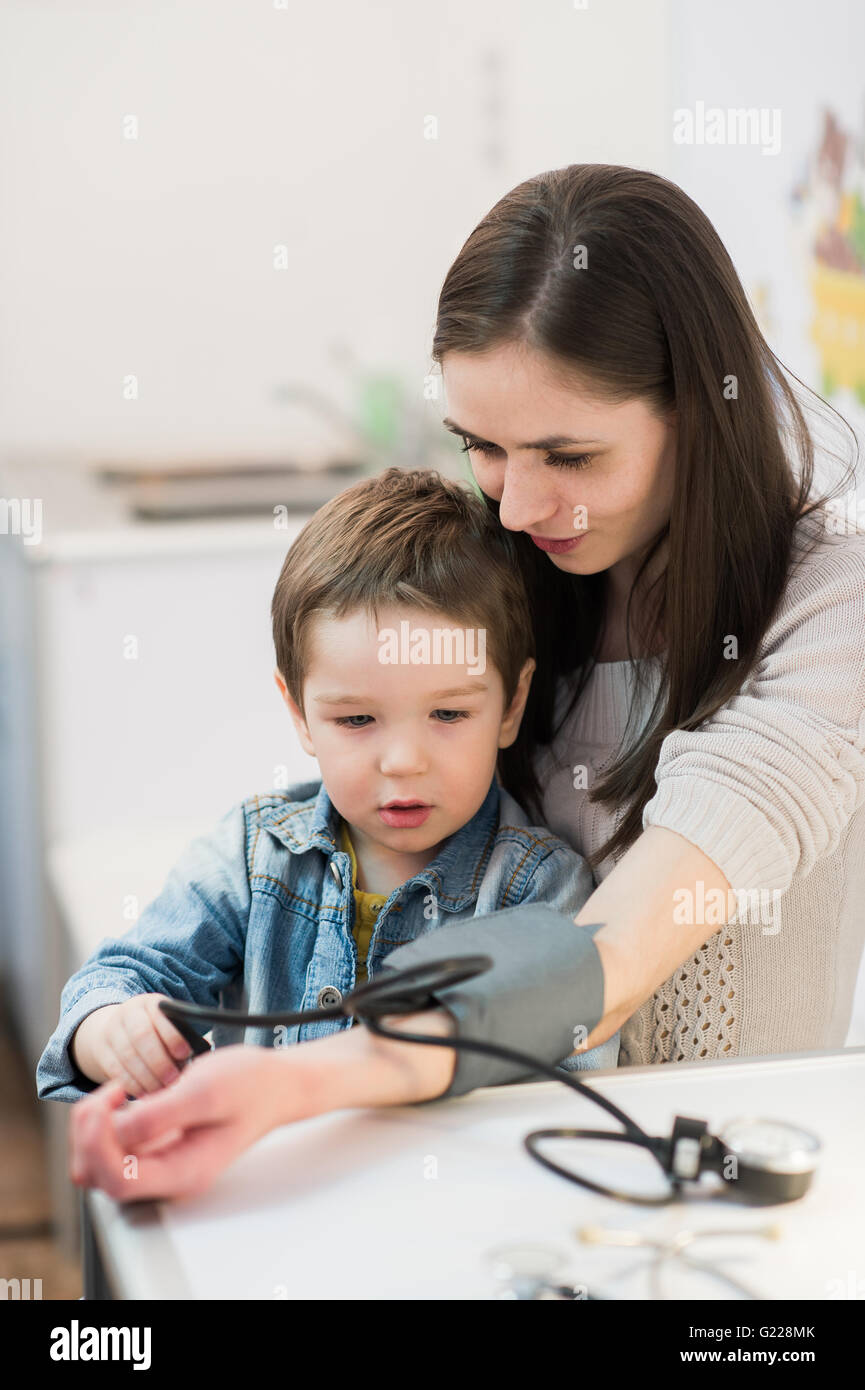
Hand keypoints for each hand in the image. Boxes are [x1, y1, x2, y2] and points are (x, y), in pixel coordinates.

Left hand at [69, 1008, 456, 1202]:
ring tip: (114, 1093)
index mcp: (183, 1172)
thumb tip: (116, 1129)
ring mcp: (163, 1164)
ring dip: (94, 1129)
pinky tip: (123, 1097)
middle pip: (99, 1176)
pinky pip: (114, 1148)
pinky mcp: (160, 1148)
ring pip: (100, 1164)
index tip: (109, 1099)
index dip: (98, 1141)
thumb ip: (160, 1114)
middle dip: (90, 1133)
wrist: (278, 1083)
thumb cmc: (252, 1085)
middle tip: (110, 1092)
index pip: (115, 1178)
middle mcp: (169, 1177)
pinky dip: (107, 1123)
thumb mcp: (205, 1090)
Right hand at [71, 994, 193, 1095]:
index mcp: (150, 1003)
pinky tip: (145, 1093)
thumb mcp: (169, 1025)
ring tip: (162, 1090)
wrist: (119, 1029)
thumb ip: (182, 1037)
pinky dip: (132, 1085)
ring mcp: (111, 1032)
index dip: (172, 1036)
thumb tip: (197, 1057)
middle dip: (159, 1061)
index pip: (160, 1016)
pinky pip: (116, 1070)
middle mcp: (128, 1013)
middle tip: (173, 1079)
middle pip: (141, 1037)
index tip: (185, 1054)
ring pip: (127, 1056)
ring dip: (146, 1077)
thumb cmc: (158, 1032)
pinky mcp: (102, 1052)